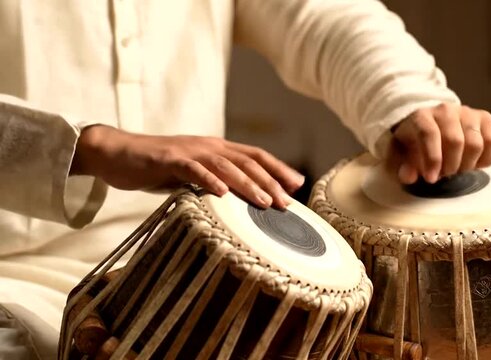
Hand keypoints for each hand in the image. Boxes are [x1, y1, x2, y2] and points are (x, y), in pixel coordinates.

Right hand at [70, 125, 304, 208]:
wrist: (117, 153)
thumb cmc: (158, 167)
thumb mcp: (193, 175)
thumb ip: (215, 181)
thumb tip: (239, 200)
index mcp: (217, 149)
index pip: (255, 156)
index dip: (278, 169)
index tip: (297, 185)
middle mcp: (209, 146)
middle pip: (248, 161)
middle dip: (271, 181)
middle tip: (288, 203)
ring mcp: (189, 151)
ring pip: (226, 165)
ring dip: (248, 184)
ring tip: (265, 202)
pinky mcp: (168, 160)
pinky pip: (192, 169)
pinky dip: (209, 180)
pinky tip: (222, 193)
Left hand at [389, 103, 490, 183]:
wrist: (430, 124)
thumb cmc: (415, 143)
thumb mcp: (401, 155)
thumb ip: (402, 166)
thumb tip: (409, 177)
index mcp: (421, 116)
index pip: (429, 133)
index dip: (432, 159)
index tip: (431, 179)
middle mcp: (446, 111)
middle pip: (456, 141)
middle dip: (450, 166)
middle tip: (444, 175)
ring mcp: (468, 113)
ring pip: (476, 143)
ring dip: (467, 165)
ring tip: (457, 169)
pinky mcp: (485, 119)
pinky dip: (486, 159)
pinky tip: (474, 164)